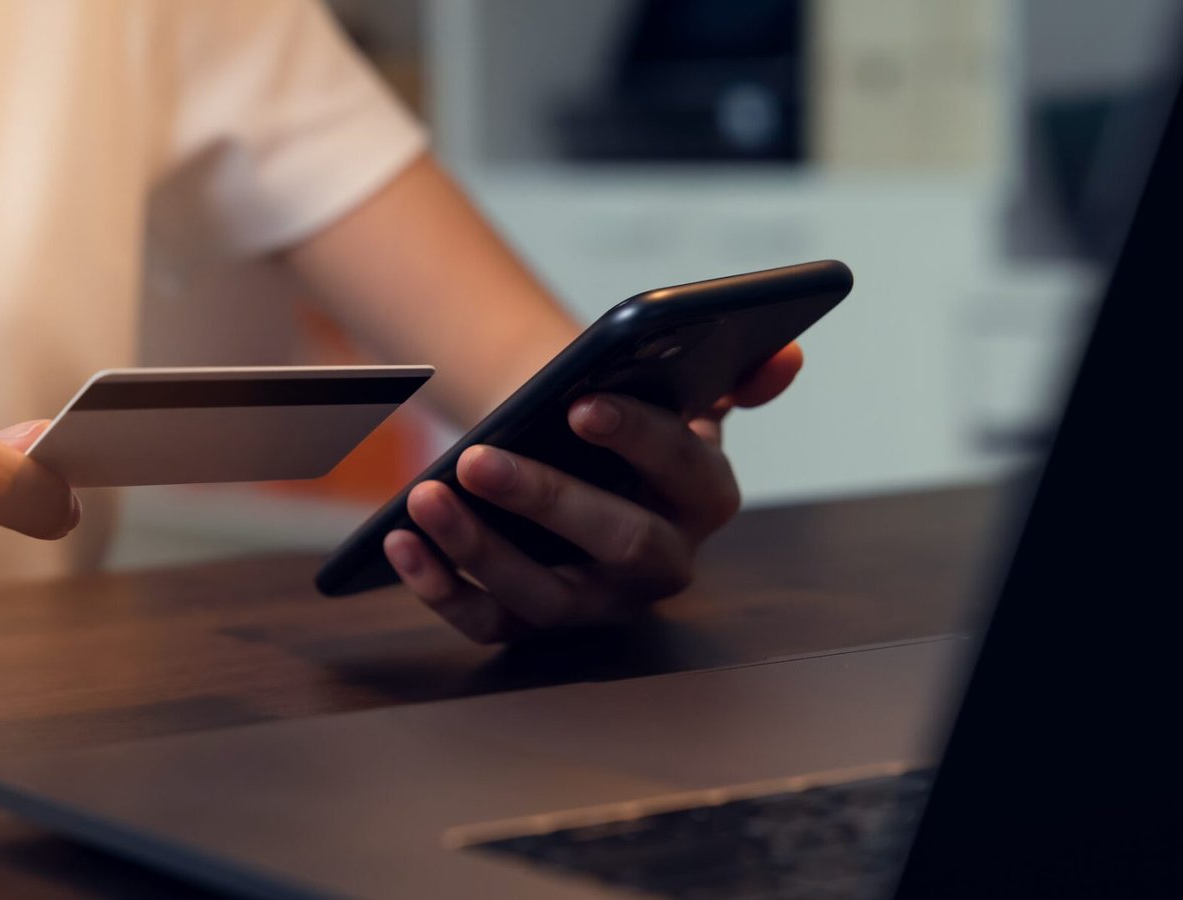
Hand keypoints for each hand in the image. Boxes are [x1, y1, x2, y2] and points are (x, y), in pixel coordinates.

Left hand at [382, 343, 804, 641]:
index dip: (637, 438)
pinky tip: (400, 542)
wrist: (580, 460)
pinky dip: (440, 590)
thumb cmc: (631, 425)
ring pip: (543, 594)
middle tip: (478, 456)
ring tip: (424, 494)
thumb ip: (735, 374)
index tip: (580, 402)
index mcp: (705, 499)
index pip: (682, 472)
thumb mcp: (687, 396)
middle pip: (615, 541)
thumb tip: (782, 356)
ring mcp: (595, 603)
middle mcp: (659, 564)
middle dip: (546, 499)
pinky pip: (486, 623)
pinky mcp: (533, 626)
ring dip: (479, 548)